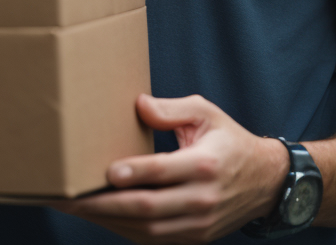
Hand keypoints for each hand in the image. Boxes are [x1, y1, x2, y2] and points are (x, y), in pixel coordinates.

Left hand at [54, 94, 289, 242]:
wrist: (265, 180)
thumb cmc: (228, 139)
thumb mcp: (206, 112)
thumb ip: (171, 109)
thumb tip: (138, 105)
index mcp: (205, 164)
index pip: (163, 172)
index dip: (134, 173)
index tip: (106, 172)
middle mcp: (202, 199)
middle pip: (148, 208)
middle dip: (105, 204)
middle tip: (70, 198)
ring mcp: (198, 224)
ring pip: (147, 229)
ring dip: (109, 221)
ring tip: (76, 208)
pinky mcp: (193, 238)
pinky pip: (154, 239)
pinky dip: (125, 230)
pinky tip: (102, 217)